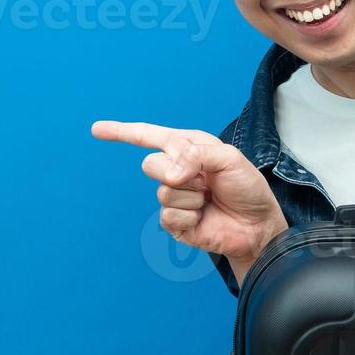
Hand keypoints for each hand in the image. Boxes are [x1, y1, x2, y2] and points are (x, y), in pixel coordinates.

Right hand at [91, 120, 288, 263]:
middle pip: (151, 164)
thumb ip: (195, 155)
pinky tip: (204, 217)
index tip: (96, 130)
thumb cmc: (247, 187)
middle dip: (180, 172)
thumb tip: (170, 173)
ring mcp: (173, 196)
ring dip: (192, 197)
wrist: (257, 225)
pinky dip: (190, 216)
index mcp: (186, 147)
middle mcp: (176, 170)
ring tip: (210, 200)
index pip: (147, 136)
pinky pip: (169, 215)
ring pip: (163, 192)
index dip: (121, 132)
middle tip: (205, 181)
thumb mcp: (229, 158)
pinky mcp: (175, 222)